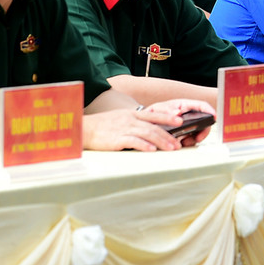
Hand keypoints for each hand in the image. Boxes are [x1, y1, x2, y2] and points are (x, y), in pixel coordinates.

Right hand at [83, 98, 215, 151]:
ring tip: (171, 148)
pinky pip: (133, 141)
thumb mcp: (120, 118)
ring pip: (147, 134)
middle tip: (178, 144)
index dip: (168, 117)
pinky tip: (152, 150)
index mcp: (132, 114)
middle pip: (154, 127)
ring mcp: (124, 129)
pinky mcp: (116, 139)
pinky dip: (144, 145)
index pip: (154, 115)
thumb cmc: (102, 125)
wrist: (84, 128)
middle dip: (168, 135)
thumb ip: (134, 122)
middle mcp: (130, 120)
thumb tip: (148, 129)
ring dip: (161, 141)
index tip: (180, 120)